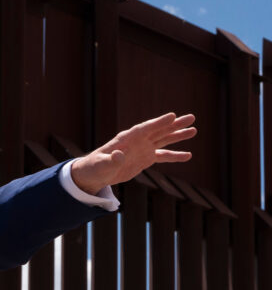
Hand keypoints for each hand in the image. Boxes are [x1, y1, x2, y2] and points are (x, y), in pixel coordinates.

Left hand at [71, 113, 196, 195]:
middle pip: (158, 130)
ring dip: (178, 135)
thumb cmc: (95, 167)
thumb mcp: (102, 165)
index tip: (172, 116)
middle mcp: (137, 141)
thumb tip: (119, 155)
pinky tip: (188, 155)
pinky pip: (163, 156)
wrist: (95, 173)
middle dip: (174, 124)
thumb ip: (111, 160)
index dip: (158, 122)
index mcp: (126, 138)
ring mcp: (143, 149)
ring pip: (163, 140)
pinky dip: (175, 156)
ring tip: (194, 130)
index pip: (145, 128)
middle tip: (191, 117)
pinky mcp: (145, 159)